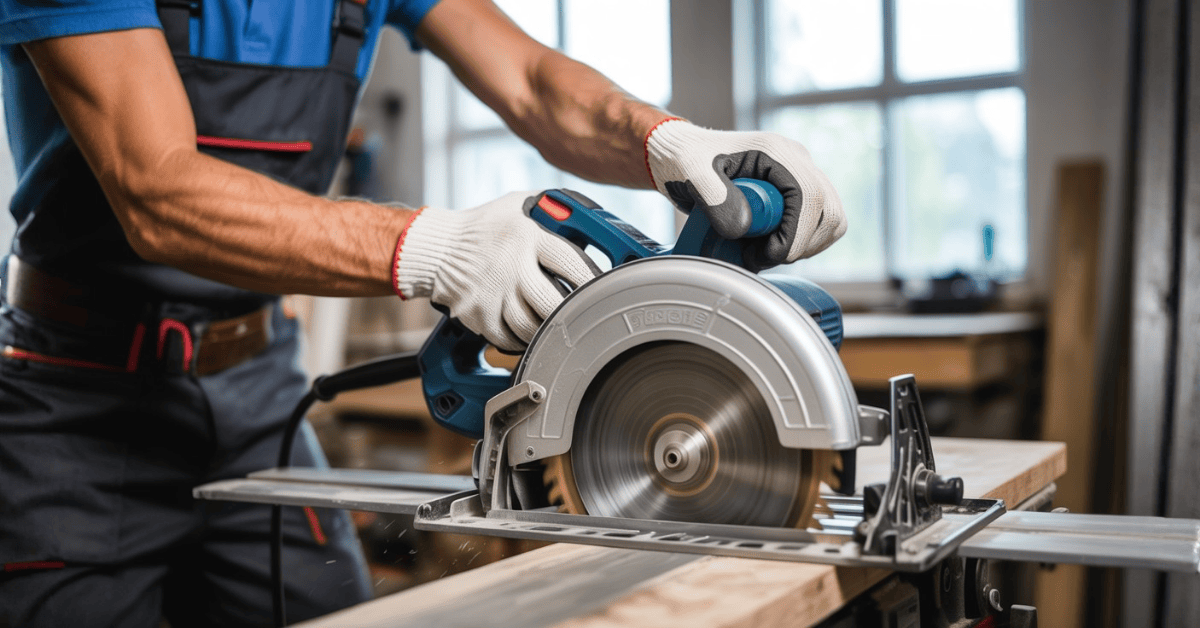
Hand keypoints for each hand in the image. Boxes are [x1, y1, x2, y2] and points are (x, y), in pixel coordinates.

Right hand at [392, 192, 599, 351]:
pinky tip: (530, 330)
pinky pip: (510, 340)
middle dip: (572, 312)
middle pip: (553, 303)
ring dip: (548, 329)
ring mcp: (492, 294)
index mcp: (526, 236)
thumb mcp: (520, 205)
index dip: (592, 280)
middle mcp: (510, 266)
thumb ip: (553, 212)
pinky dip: (524, 340)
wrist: (439, 248)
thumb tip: (590, 224)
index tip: (603, 289)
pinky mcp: (478, 316)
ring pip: (532, 327)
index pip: (571, 263)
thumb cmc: (485, 226)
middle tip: (583, 314)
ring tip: (556, 322)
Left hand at [645, 119, 846, 270]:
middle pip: (830, 212)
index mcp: (777, 151)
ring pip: (831, 221)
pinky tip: (770, 247)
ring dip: (805, 247)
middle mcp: (797, 161)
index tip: (767, 255)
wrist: (682, 156)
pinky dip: (803, 244)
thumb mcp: (694, 176)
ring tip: (764, 252)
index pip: (810, 197)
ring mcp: (800, 176)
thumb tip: (745, 228)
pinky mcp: (796, 192)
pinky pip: (818, 224)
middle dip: (802, 245)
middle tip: (763, 256)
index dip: (796, 234)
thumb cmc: (686, 160)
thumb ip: (716, 199)